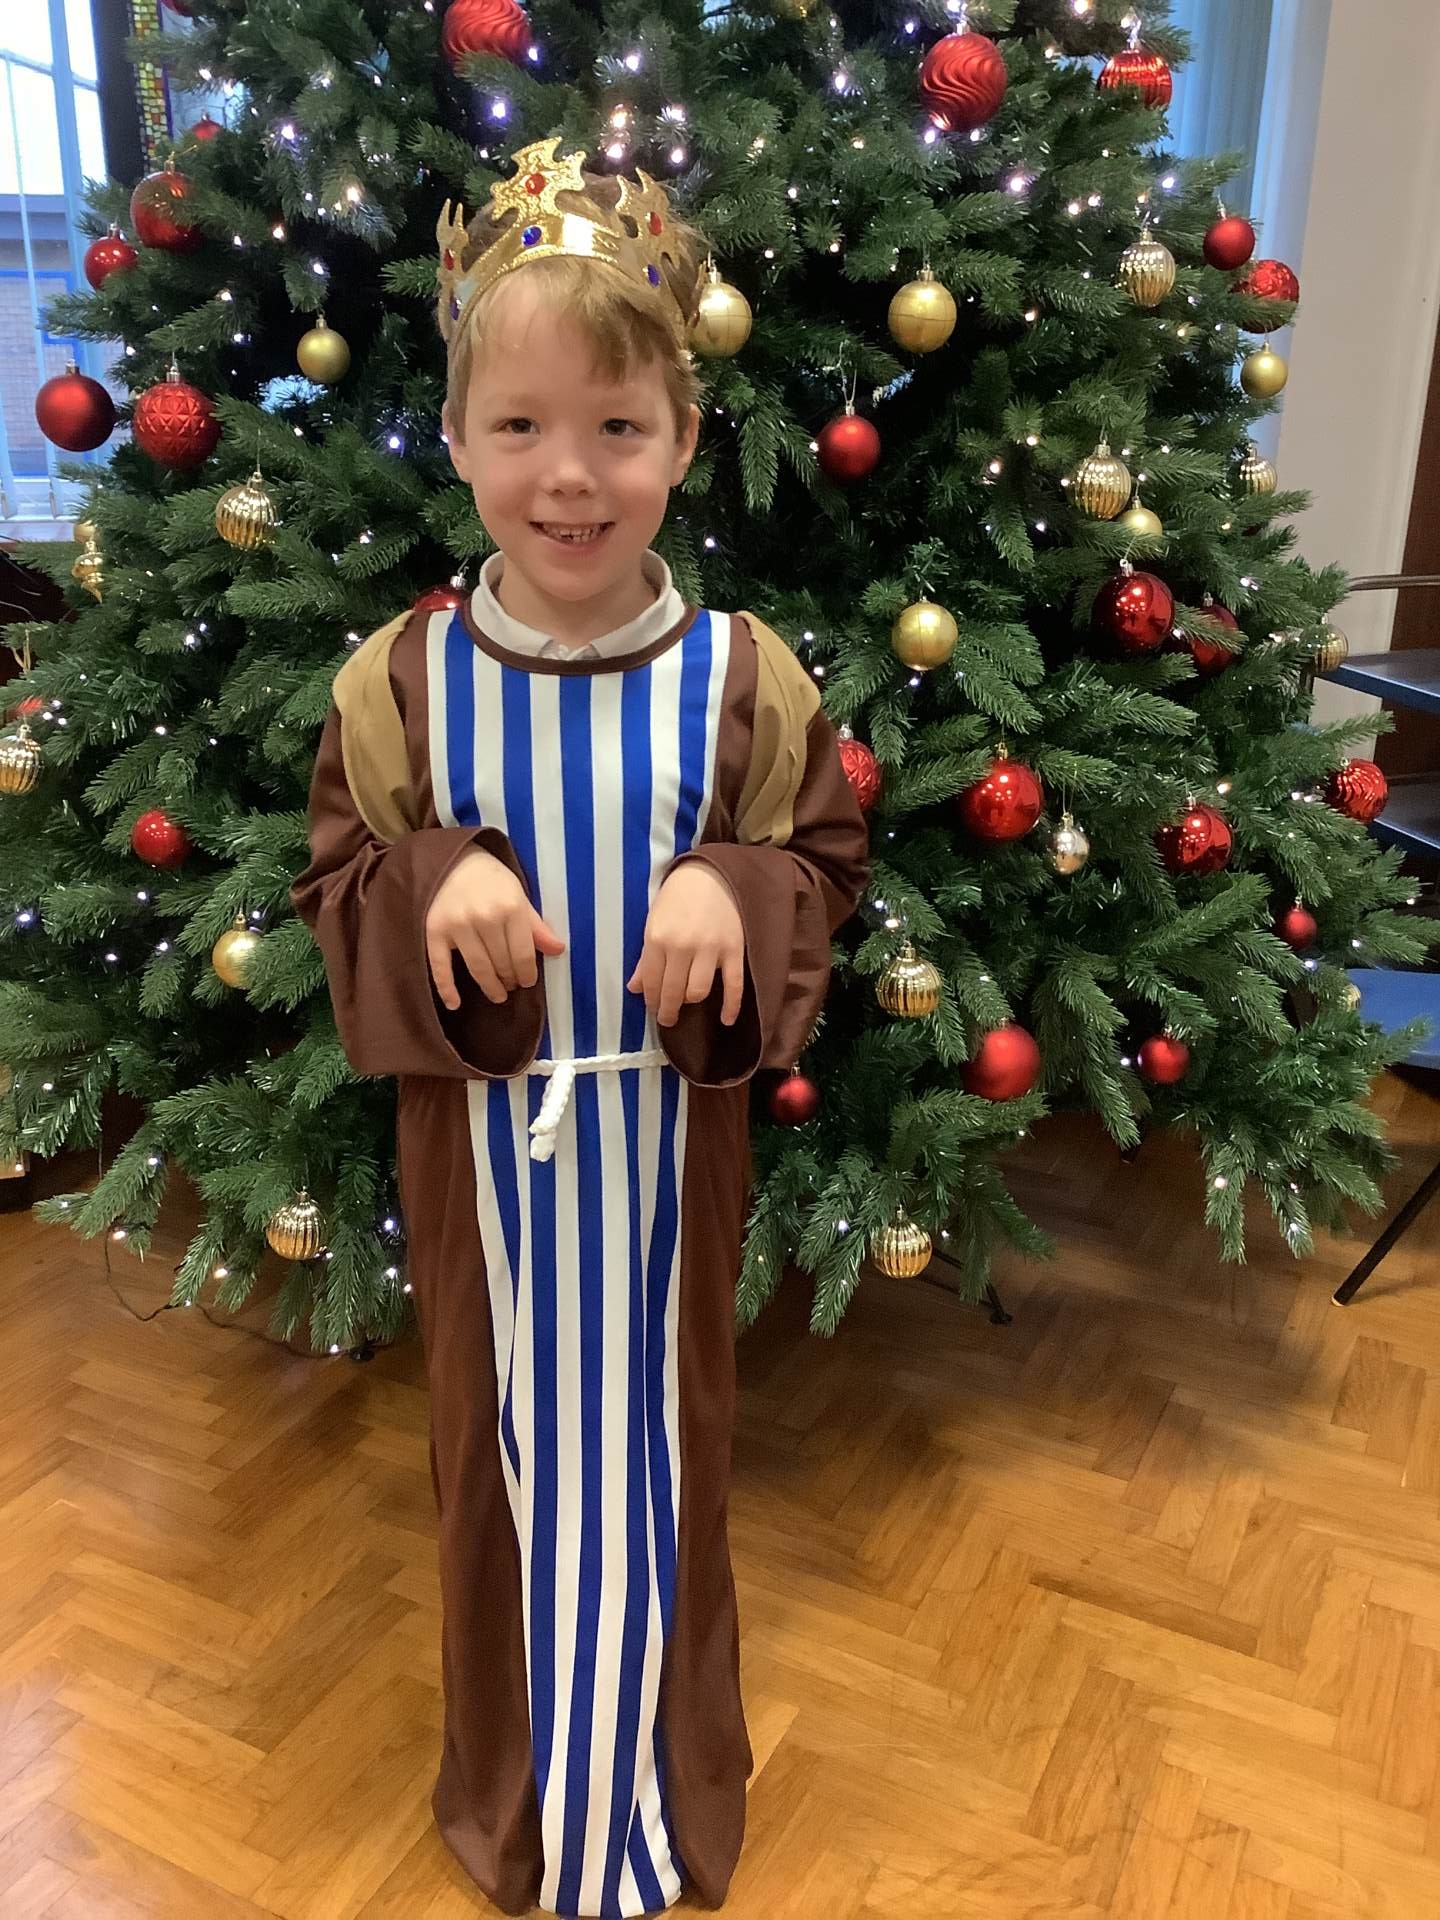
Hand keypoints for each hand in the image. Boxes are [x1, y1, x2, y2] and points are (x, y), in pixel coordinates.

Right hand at [426, 846, 564, 1009]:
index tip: (527, 981)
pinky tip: (455, 1004)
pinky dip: (447, 989)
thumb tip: (558, 950)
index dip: (527, 973)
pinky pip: (440, 967)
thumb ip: (536, 926)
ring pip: (478, 968)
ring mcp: (457, 925)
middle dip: (509, 979)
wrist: (453, 861)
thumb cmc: (492, 880)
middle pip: (501, 963)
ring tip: (497, 993)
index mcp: (510, 907)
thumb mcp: (519, 896)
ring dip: (490, 986)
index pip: (523, 953)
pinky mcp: (434, 932)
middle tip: (511, 985)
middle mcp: (484, 917)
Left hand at [628, 862, 745, 1028]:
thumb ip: (645, 958)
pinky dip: (731, 1006)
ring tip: (688, 1003)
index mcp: (657, 939)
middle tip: (667, 1018)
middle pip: (673, 992)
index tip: (654, 1007)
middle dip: (668, 1010)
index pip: (651, 982)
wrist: (711, 873)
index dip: (652, 1000)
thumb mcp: (653, 922)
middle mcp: (682, 947)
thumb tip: (634, 988)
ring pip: (698, 991)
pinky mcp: (734, 949)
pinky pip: (734, 985)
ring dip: (691, 1001)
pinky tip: (726, 1020)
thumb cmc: (677, 897)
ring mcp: (710, 949)